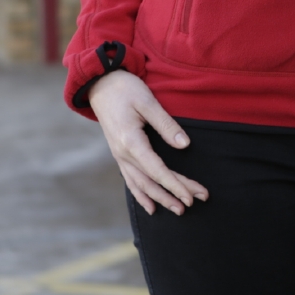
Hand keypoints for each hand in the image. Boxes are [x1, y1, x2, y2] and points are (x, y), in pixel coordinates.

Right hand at [89, 70, 208, 215]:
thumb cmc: (125, 89)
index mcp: (130, 142)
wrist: (100, 84)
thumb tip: (185, 145)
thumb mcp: (147, 102)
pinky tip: (151, 207)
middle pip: (151, 181)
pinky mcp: (119, 154)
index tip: (191, 196)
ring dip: (160, 199)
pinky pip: (131, 180)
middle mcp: (123, 154)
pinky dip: (141, 195)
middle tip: (194, 203)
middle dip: (173, 194)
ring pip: (141, 185)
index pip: (157, 170)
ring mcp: (119, 156)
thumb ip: (166, 125)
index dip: (175, 185)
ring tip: (177, 210)